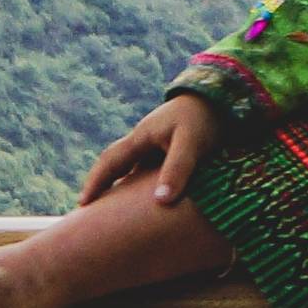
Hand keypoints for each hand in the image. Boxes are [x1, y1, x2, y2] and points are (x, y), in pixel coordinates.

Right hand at [78, 93, 224, 207]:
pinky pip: (153, 168)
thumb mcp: (190, 142)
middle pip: (117, 165)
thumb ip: (177, 169)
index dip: (95, 183)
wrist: (225, 95)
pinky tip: (153, 199)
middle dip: (104, 186)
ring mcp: (159, 142)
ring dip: (127, 187)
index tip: (82, 205)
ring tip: (120, 212)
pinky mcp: (174, 146)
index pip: (109, 162)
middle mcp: (145, 140)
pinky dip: (148, 183)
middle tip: (93, 212)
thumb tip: (160, 201)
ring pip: (135, 168)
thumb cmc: (204, 117)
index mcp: (141, 137)